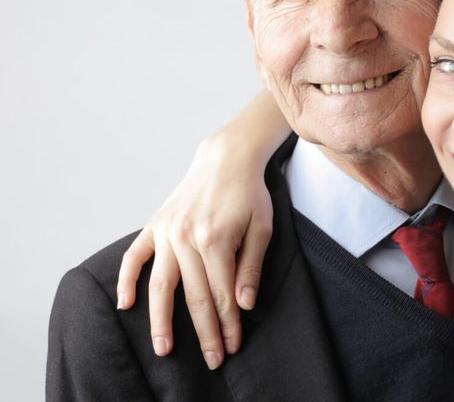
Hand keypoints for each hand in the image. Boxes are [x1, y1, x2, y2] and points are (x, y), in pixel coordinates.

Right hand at [116, 136, 272, 369]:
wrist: (225, 159)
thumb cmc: (249, 194)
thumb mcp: (262, 227)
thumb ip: (251, 267)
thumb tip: (243, 305)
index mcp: (216, 239)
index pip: (222, 294)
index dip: (228, 324)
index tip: (232, 347)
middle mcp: (186, 238)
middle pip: (195, 296)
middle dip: (204, 332)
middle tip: (212, 359)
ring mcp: (166, 232)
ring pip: (160, 285)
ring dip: (161, 320)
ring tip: (163, 349)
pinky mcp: (154, 225)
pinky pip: (134, 257)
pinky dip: (126, 281)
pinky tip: (125, 305)